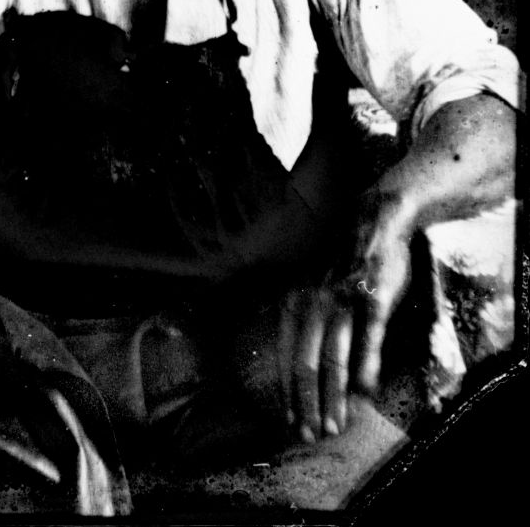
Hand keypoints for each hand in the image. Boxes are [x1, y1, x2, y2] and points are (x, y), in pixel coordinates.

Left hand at [277, 192, 412, 441]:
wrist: (373, 224)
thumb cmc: (342, 263)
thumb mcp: (309, 287)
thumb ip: (299, 320)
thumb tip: (289, 361)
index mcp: (294, 302)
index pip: (285, 358)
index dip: (287, 393)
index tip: (290, 423)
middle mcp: (313, 303)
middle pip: (305, 364)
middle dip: (308, 404)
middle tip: (312, 435)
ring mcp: (343, 301)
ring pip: (334, 358)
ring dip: (334, 397)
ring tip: (337, 425)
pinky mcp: (373, 299)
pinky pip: (368, 340)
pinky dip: (365, 369)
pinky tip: (366, 394)